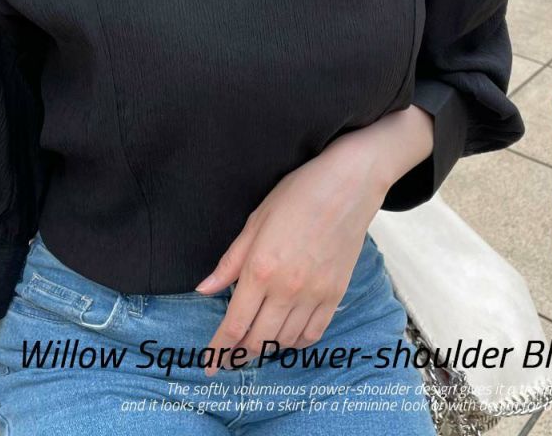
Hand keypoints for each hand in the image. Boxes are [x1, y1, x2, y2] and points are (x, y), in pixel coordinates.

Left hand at [196, 105, 433, 375]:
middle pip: (257, 341)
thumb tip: (204, 289)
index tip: (208, 366)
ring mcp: (315, 295)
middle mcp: (288, 289)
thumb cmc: (298, 194)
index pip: (234, 324)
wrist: (347, 185)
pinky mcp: (335, 294)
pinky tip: (286, 336)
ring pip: (285, 342)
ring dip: (266, 348)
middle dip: (238, 356)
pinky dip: (296, 342)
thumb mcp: (255, 221)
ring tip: (254, 344)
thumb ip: (230, 261)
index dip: (218, 350)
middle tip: (227, 359)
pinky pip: (313, 333)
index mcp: (261, 269)